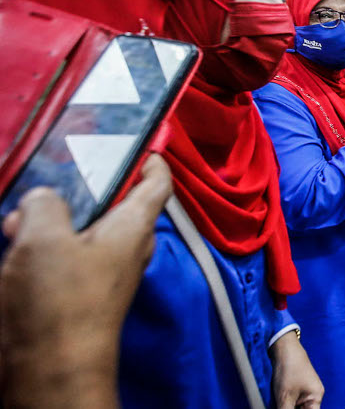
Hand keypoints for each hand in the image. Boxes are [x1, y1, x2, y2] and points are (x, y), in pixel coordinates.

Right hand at [0, 154, 171, 407]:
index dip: (153, 162)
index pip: (156, 185)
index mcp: (133, 227)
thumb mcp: (44, 237)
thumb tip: (41, 199)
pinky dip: (41, 252)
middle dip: (84, 192)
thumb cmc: (60, 305)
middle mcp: (125, 250)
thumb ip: (44, 204)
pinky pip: (63, 262)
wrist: (50, 370)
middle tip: (56, 179)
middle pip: (114, 208)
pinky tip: (13, 252)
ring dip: (52, 223)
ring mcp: (102, 277)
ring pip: (82, 235)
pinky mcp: (76, 299)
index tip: (148, 148)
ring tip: (18, 222)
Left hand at [270, 332, 323, 408]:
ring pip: (294, 407)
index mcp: (316, 397)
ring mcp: (303, 391)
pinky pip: (290, 401)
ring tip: (278, 399)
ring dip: (285, 407)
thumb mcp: (285, 397)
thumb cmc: (288, 369)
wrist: (283, 348)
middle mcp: (312, 395)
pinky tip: (277, 399)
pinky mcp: (295, 387)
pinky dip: (283, 403)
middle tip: (279, 404)